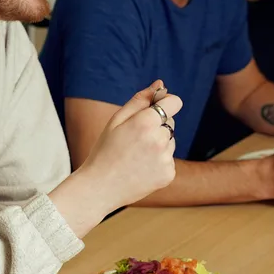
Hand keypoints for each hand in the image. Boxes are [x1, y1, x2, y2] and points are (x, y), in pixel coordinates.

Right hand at [80, 80, 182, 205]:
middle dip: (157, 125)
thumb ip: (140, 100)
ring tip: (136, 154)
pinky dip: (159, 161)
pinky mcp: (168, 174)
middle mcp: (159, 140)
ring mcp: (165, 159)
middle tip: (134, 139)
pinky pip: (169, 159)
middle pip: (170, 122)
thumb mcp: (116, 120)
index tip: (157, 107)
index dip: (166, 102)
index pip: (175, 102)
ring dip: (159, 143)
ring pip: (170, 141)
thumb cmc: (104, 151)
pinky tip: (141, 167)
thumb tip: (160, 85)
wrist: (99, 188)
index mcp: (145, 122)